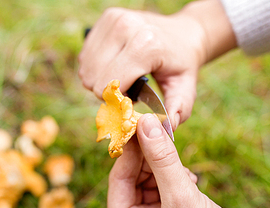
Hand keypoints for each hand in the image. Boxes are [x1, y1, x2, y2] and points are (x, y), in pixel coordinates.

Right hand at [78, 1, 236, 129]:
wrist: (183, 33)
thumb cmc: (181, 64)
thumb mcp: (185, 88)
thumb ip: (177, 110)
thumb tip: (166, 128)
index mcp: (146, 45)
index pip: (109, 85)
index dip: (117, 100)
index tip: (132, 100)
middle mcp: (126, 27)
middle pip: (94, 78)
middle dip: (107, 92)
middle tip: (127, 89)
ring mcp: (114, 19)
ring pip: (85, 68)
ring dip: (99, 79)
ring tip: (122, 77)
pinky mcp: (106, 18)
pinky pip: (85, 55)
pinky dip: (95, 66)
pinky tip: (114, 64)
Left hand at [107, 115, 269, 207]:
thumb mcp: (182, 196)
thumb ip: (162, 159)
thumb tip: (145, 123)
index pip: (118, 177)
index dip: (132, 148)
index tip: (143, 120)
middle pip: (132, 177)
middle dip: (151, 159)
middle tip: (167, 134)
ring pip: (149, 180)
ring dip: (166, 169)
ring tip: (187, 175)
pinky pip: (162, 188)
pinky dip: (175, 180)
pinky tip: (192, 183)